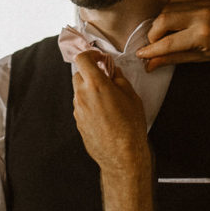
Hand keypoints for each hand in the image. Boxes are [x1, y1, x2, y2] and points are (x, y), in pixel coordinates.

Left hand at [72, 50, 150, 173]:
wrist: (122, 155)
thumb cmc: (129, 127)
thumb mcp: (131, 97)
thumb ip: (119, 79)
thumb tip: (113, 72)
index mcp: (95, 85)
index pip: (82, 59)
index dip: (91, 55)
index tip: (99, 58)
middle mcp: (82, 96)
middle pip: (79, 75)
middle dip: (90, 73)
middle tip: (106, 78)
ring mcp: (77, 110)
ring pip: (79, 91)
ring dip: (89, 89)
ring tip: (107, 99)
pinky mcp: (77, 122)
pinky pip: (81, 106)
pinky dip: (89, 104)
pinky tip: (104, 113)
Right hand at [136, 0, 209, 70]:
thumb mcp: (201, 58)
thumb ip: (173, 59)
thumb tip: (150, 64)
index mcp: (202, 35)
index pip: (168, 43)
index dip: (151, 49)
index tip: (140, 55)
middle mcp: (200, 16)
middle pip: (162, 20)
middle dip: (153, 34)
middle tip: (154, 45)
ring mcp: (201, 3)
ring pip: (166, 8)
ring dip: (159, 22)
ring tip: (164, 34)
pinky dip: (169, 9)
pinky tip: (172, 20)